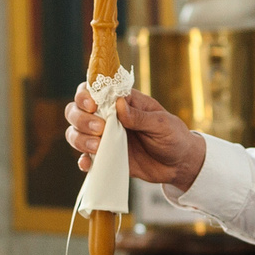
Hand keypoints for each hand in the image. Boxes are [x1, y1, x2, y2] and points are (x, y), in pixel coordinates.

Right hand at [66, 85, 207, 191]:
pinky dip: (82, 160)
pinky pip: (85, 156)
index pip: (94, 90)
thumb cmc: (173, 136)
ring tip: (97, 147)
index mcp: (122, 102)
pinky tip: (88, 163)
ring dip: (79, 138)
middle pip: (76, 110)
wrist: (179, 164)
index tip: (92, 106)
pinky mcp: (105, 156)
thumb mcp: (162, 124)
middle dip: (81, 119)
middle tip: (99, 129)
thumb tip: (119, 105)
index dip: (86, 95)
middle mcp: (108, 117)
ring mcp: (104, 137)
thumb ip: (140, 116)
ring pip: (75, 132)